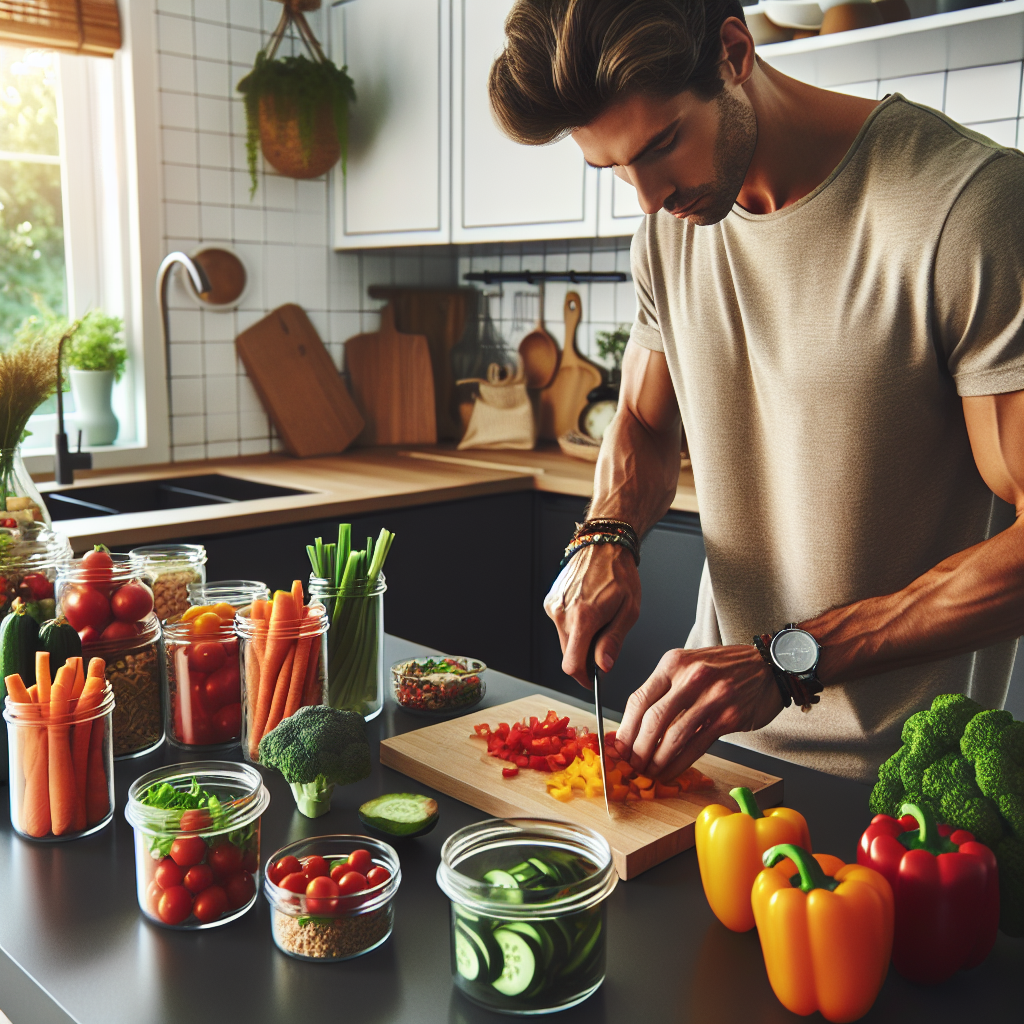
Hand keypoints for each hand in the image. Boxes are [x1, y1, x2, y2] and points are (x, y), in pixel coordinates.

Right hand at [543, 541, 640, 687]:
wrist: (603, 544)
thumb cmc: (620, 574)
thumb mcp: (628, 611)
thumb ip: (613, 641)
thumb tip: (603, 667)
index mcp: (584, 617)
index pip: (572, 664)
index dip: (582, 678)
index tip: (592, 681)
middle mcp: (563, 613)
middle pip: (568, 654)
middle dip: (585, 657)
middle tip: (604, 642)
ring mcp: (554, 606)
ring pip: (564, 640)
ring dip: (579, 640)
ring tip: (598, 619)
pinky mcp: (550, 601)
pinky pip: (560, 624)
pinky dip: (573, 625)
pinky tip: (586, 609)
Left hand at [613, 644, 783, 778]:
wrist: (769, 665)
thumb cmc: (724, 668)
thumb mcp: (689, 665)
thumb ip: (665, 690)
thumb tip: (635, 726)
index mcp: (673, 663)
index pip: (639, 699)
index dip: (625, 728)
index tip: (618, 746)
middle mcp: (691, 677)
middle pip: (652, 720)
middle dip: (638, 749)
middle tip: (632, 764)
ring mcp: (712, 697)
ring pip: (673, 737)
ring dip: (657, 760)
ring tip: (649, 772)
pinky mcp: (729, 717)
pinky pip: (696, 746)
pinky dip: (679, 763)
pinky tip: (670, 771)